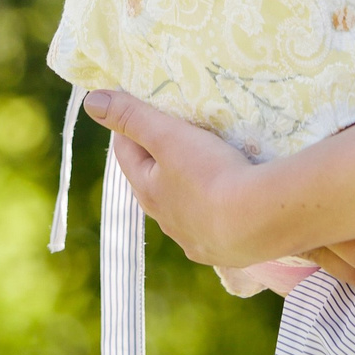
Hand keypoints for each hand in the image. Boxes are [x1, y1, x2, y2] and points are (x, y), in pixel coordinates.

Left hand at [84, 88, 270, 268]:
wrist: (262, 220)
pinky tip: (232, 205)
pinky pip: (216, 228)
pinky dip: (218, 213)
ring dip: (189, 190)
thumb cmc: (209, 173)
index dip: (130, 128)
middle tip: (176, 134)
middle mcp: (168, 223)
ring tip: (208, 168)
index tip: (140, 108)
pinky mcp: (228, 252)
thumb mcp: (168, 136)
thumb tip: (91, 101)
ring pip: (185, 209)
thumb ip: (132, 116)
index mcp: (148, 193)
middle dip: (160, 160)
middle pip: (155, 183)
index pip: (127, 154)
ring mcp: (198, 241)